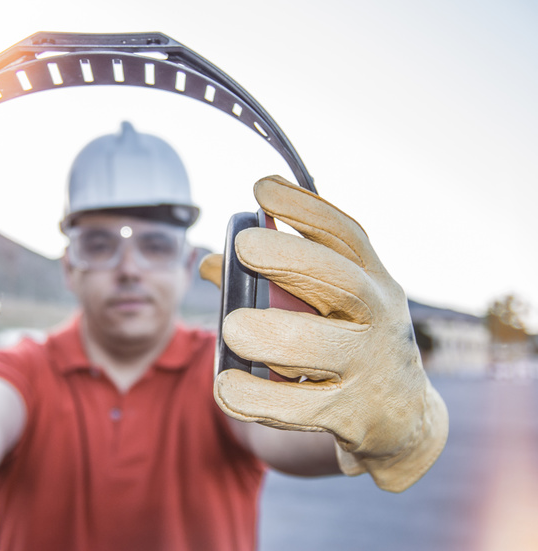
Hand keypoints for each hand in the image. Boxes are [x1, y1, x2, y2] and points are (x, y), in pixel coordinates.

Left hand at [203, 175, 447, 491]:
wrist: (400, 420)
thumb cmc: (347, 344)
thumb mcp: (325, 307)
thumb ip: (272, 281)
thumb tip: (209, 262)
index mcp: (374, 281)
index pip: (346, 236)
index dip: (305, 208)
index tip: (261, 189)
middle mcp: (378, 319)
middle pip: (343, 282)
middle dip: (293, 259)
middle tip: (243, 248)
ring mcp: (368, 368)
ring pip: (322, 347)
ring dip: (272, 334)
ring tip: (232, 329)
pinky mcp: (351, 415)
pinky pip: (300, 407)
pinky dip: (257, 398)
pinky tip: (226, 387)